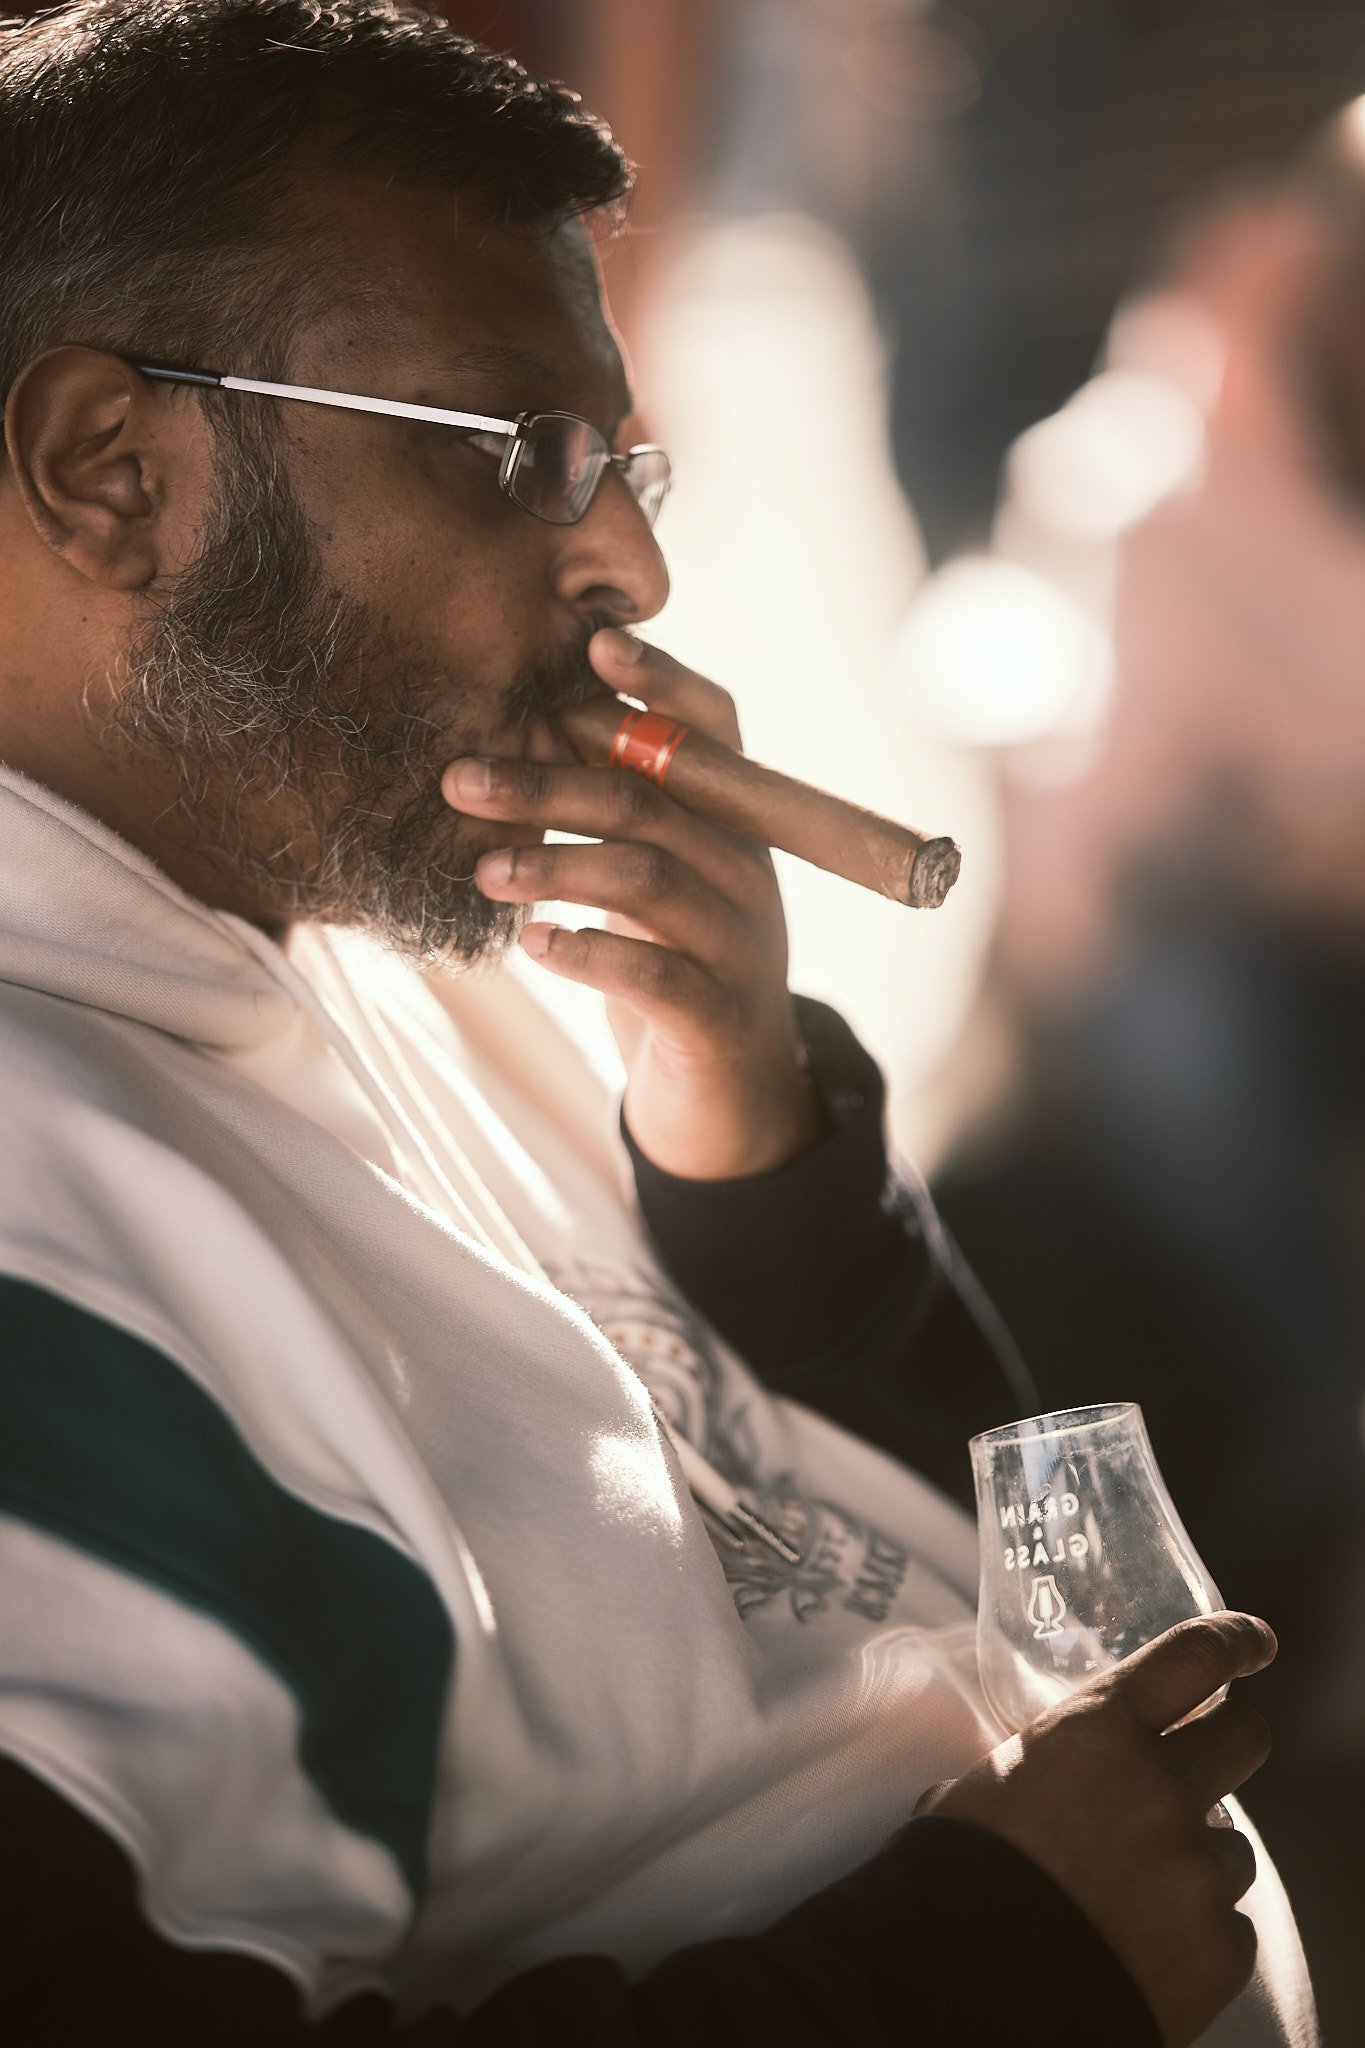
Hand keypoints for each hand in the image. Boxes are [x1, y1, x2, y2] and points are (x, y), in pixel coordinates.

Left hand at [442, 627, 823, 1179]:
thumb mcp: (651, 879)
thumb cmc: (673, 963)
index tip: (591, 646)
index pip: (713, 727)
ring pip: (648, 877)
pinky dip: (584, 952)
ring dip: (553, 865)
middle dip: (545, 784)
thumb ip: (612, 811)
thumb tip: (521, 723)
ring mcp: (742, 943)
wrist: (733, 1094)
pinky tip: (531, 946)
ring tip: (482, 871)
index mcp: (734, 822)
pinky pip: (651, 972)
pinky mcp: (717, 1015)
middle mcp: (748, 870)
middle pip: (648, 800)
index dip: (660, 682)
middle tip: (457, 780)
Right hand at [915, 1613, 1276, 2047]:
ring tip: (1133, 1889)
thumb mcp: (984, 1785)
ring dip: (1196, 1854)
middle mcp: (1162, 1790)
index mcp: (1098, 1733)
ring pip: (1232, 1843)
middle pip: (1245, 1736)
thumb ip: (1044, 1760)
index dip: (1235, 1640)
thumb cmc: (959, 1874)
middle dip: (1234, 1738)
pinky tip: (1140, 1945)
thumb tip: (1048, 1763)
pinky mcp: (1220, 1950)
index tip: (1255, 1641)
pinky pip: (1227, 1924)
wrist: (968, 1992)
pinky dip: (1193, 1930)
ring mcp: (1197, 1872)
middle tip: (1207, 1757)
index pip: (1194, 1656)